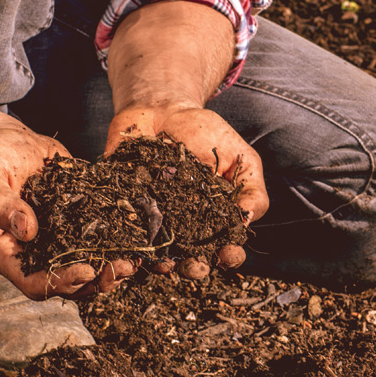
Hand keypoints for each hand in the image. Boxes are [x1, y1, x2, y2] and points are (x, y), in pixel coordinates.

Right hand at [0, 126, 137, 298]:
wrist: (7, 140)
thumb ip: (0, 204)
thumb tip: (27, 231)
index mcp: (7, 251)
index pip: (34, 282)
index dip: (61, 282)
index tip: (86, 270)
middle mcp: (34, 253)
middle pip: (67, 284)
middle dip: (97, 281)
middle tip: (123, 267)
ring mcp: (58, 241)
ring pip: (88, 268)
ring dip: (112, 269)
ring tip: (135, 260)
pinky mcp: (78, 223)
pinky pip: (99, 240)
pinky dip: (119, 243)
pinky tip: (140, 237)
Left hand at [105, 104, 267, 277]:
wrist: (162, 108)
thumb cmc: (206, 133)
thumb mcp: (240, 157)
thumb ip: (251, 189)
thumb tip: (248, 220)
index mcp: (215, 218)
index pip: (225, 246)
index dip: (229, 255)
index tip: (229, 255)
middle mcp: (184, 226)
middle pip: (191, 258)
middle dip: (195, 268)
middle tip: (195, 266)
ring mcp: (153, 219)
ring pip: (157, 252)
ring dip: (161, 264)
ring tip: (164, 264)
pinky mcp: (125, 208)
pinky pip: (124, 229)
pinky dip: (127, 240)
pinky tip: (133, 245)